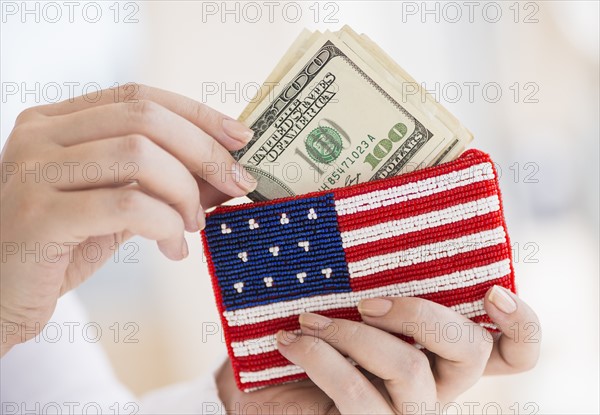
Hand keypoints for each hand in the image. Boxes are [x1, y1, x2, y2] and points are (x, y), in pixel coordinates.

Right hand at [0, 84, 256, 355]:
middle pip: (144, 119)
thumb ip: (163, 182)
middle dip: (204, 152)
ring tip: (192, 226)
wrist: (1, 295)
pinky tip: (172, 247)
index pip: (139, 97)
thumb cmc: (63, 246)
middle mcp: (40, 135)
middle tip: (235, 184)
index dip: (197, 114)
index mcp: (57, 121)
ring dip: (184, 192)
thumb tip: (226, 171)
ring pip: (138, 155)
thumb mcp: (119, 203)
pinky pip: (127, 205)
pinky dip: (166, 224)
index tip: (241, 137)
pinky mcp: (39, 215)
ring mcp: (34, 171)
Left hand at [217, 288, 539, 413]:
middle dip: (419, 315)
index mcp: (439, 349)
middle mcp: (435, 383)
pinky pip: (358, 394)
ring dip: (354, 334)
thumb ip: (362, 266)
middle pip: (471, 352)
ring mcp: (405, 409)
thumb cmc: (307, 331)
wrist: (262, 388)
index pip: (511, 352)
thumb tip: (358, 200)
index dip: (521, 325)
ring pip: (410, 370)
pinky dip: (321, 357)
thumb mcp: (337, 295)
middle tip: (367, 300)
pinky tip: (290, 340)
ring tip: (310, 318)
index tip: (495, 290)